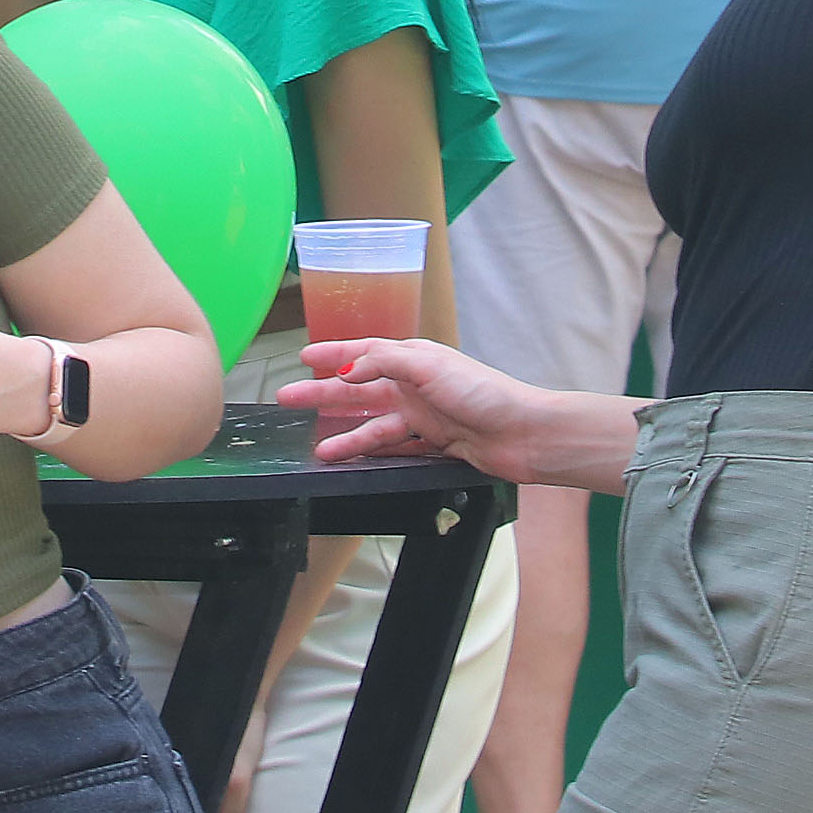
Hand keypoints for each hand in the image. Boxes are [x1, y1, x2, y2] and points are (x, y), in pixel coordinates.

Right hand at [274, 336, 543, 480]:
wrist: (523, 433)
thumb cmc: (485, 393)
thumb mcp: (428, 366)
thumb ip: (385, 363)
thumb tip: (348, 369)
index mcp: (414, 359)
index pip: (364, 353)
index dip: (334, 354)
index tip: (304, 357)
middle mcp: (415, 386)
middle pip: (360, 390)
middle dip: (323, 393)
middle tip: (290, 399)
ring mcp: (423, 417)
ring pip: (372, 425)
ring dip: (344, 434)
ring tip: (317, 448)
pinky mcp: (433, 445)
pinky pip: (392, 449)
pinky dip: (369, 454)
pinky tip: (351, 460)